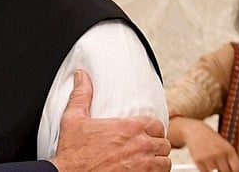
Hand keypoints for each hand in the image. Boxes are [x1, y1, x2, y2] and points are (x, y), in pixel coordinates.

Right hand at [51, 69, 170, 171]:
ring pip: (165, 161)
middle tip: (144, 147)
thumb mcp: (73, 119)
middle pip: (163, 143)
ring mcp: (144, 166)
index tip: (143, 132)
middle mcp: (140, 146)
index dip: (151, 127)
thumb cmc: (73, 153)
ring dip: (157, 160)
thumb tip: (81, 76)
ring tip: (146, 160)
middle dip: (154, 144)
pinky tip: (143, 170)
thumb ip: (81, 95)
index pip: (156, 124)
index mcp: (127, 128)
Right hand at [168, 116, 238, 171]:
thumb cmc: (212, 139)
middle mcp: (219, 153)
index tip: (234, 171)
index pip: (237, 168)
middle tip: (223, 167)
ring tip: (215, 166)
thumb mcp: (225, 145)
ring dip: (216, 171)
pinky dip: (207, 171)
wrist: (194, 130)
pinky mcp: (198, 160)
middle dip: (226, 171)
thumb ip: (233, 159)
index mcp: (229, 149)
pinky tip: (208, 165)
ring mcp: (208, 157)